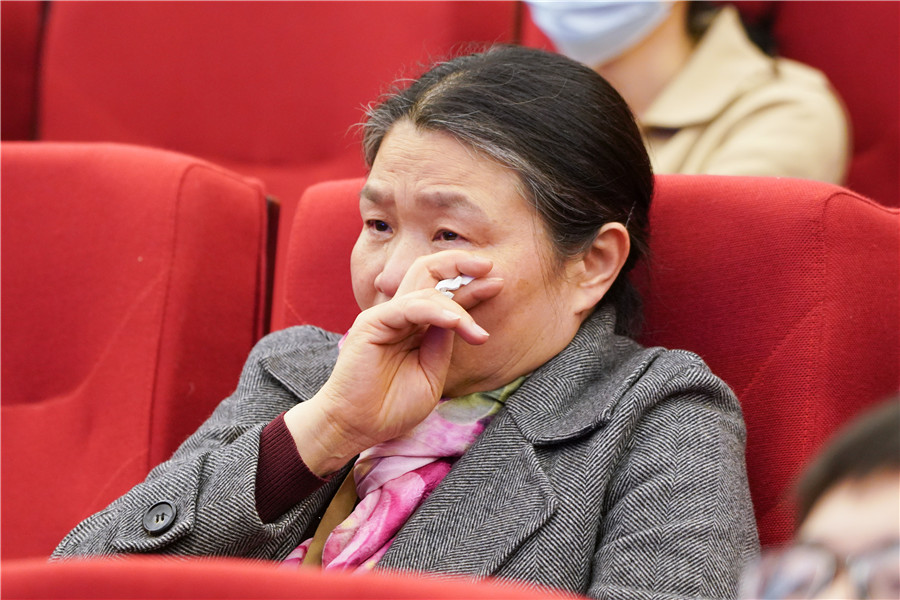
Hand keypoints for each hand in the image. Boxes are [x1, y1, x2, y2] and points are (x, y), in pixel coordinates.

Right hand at [284, 251, 503, 475]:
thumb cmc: (391, 407)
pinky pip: (410, 307)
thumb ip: (443, 345)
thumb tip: (460, 317)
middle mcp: (401, 314)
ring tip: (481, 321)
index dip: (470, 285)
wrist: (358, 427)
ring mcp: (386, 316)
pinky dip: (436, 311)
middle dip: (460, 264)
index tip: (497, 282)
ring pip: (424, 286)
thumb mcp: (431, 374)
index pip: (444, 292)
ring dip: (458, 299)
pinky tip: (457, 322)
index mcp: (415, 325)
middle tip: (490, 268)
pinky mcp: (372, 323)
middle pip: (429, 272)